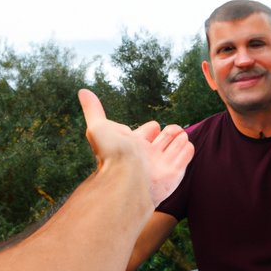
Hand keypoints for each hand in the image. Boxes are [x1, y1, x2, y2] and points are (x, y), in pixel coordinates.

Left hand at [78, 89, 193, 205]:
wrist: (127, 179)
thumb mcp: (98, 127)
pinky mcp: (177, 170)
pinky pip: (187, 152)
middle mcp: (149, 154)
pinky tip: (182, 144)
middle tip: (167, 131)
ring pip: (178, 142)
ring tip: (177, 136)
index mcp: (134, 144)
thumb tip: (83, 91)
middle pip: (165, 136)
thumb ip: (94, 110)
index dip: (150, 128)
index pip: (148, 131)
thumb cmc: (112, 155)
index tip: (150, 129)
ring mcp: (163, 162)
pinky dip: (186, 147)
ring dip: (179, 136)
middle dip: (169, 131)